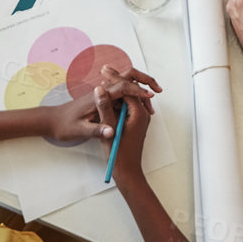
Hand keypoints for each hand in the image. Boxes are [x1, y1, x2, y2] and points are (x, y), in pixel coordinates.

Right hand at [95, 65, 162, 181]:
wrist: (127, 172)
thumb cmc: (119, 154)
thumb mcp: (108, 129)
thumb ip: (105, 108)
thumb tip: (100, 89)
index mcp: (139, 114)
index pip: (128, 88)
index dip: (115, 78)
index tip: (103, 70)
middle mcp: (142, 114)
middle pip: (131, 90)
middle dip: (118, 79)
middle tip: (104, 69)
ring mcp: (140, 119)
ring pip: (130, 97)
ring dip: (118, 87)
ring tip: (105, 76)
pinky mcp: (135, 123)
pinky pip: (128, 105)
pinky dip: (118, 98)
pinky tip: (107, 94)